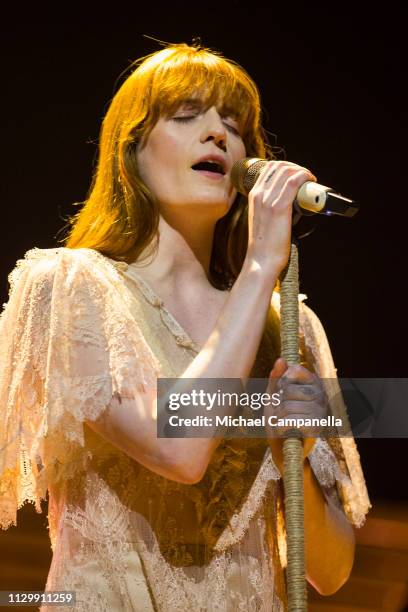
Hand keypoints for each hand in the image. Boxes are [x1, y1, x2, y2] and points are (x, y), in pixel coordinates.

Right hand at [245, 161, 316, 275]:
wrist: (261, 260)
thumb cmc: (264, 244)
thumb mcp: (261, 219)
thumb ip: (268, 207)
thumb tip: (287, 202)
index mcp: (253, 196)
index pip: (269, 168)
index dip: (286, 166)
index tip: (296, 174)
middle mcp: (259, 195)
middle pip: (279, 166)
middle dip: (296, 167)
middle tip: (306, 177)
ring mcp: (268, 200)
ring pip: (287, 172)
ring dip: (302, 171)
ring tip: (310, 179)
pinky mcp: (279, 208)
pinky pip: (293, 182)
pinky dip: (304, 177)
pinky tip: (310, 181)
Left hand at [264, 357, 327, 472]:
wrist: (282, 447)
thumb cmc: (279, 418)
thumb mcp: (273, 395)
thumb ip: (276, 377)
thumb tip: (281, 359)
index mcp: (313, 383)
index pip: (296, 369)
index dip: (282, 380)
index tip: (281, 392)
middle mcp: (321, 395)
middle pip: (289, 390)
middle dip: (278, 404)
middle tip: (283, 413)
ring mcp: (320, 411)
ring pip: (287, 407)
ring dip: (279, 418)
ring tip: (285, 423)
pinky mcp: (317, 428)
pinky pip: (290, 421)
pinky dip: (281, 428)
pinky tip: (287, 431)